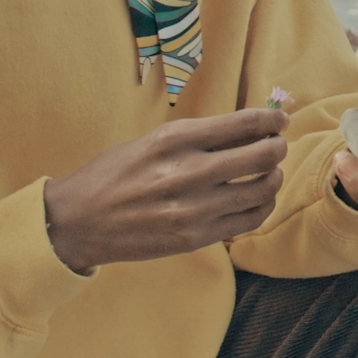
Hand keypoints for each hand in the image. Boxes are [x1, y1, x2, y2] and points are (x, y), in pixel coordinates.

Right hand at [42, 107, 289, 271]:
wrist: (78, 221)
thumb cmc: (114, 174)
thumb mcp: (152, 141)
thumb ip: (197, 136)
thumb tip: (248, 130)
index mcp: (174, 139)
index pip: (243, 123)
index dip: (271, 120)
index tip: (279, 121)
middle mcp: (188, 172)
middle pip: (261, 156)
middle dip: (278, 147)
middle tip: (278, 146)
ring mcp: (194, 208)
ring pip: (261, 190)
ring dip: (274, 177)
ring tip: (269, 172)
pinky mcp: (196, 237)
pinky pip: (248, 220)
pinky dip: (262, 206)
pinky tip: (257, 199)